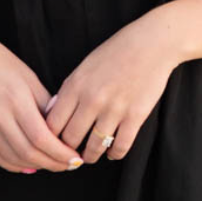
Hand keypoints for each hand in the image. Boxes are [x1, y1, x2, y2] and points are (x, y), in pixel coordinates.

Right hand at [0, 24, 83, 173]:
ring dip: (35, 166)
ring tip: (52, 164)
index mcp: (16, 100)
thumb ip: (46, 102)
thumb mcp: (29, 76)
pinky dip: (14, 165)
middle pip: (28, 152)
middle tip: (68, 165)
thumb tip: (61, 126)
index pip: (42, 138)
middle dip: (53, 163)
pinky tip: (28, 165)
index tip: (75, 157)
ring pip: (12, 158)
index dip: (61, 153)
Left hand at [43, 11, 182, 164]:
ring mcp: (114, 109)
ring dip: (90, 156)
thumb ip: (68, 91)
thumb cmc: (115, 53)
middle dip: (68, 151)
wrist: (151, 44)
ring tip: (90, 156)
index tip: (53, 143)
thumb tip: (52, 114)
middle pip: (70, 139)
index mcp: (75, 86)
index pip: (52, 124)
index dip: (50, 139)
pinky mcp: (135, 116)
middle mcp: (92, 100)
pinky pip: (120, 146)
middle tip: (70, 155)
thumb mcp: (84, 67)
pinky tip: (112, 152)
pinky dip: (114, 154)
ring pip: (94, 148)